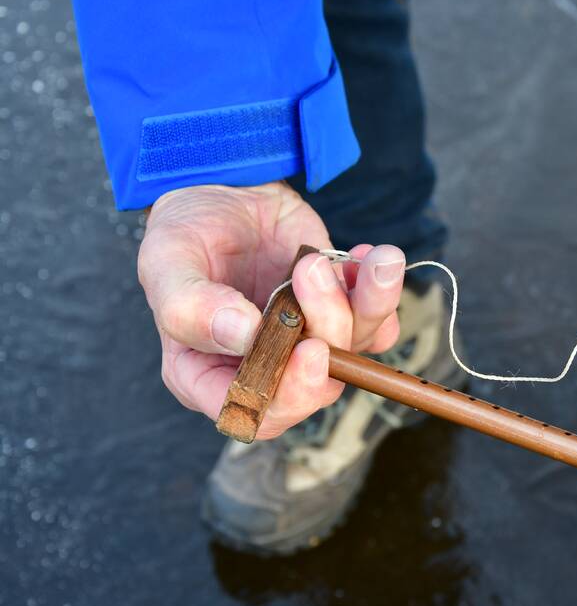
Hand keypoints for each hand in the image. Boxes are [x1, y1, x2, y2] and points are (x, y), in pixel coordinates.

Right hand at [138, 181, 405, 438]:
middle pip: (315, 387)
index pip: (259, 413)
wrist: (227, 192)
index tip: (310, 349)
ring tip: (328, 257)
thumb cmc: (185, 233)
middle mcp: (264, 369)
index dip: (292, 394)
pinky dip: (381, 291)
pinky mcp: (341, 315)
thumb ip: (192, 305)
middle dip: (327, 332)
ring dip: (361, 305)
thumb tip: (243, 335)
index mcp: (208, 376)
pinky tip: (365, 257)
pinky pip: (379, 322)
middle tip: (311, 273)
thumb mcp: (166, 261)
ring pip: (355, 353)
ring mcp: (307, 343)